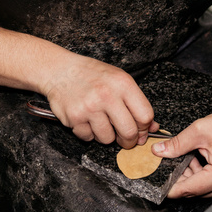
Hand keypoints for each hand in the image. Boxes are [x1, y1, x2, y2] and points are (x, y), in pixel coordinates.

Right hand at [43, 52, 157, 148]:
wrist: (59, 70)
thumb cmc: (91, 75)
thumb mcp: (118, 80)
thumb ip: (135, 103)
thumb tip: (151, 127)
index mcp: (123, 83)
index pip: (145, 115)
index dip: (144, 128)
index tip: (140, 131)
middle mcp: (107, 95)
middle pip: (129, 132)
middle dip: (128, 141)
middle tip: (124, 139)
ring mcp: (90, 107)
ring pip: (108, 139)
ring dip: (105, 136)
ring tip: (100, 122)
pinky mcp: (74, 118)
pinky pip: (88, 137)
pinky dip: (88, 133)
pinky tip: (85, 120)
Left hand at [151, 104, 211, 197]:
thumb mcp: (198, 131)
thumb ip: (176, 144)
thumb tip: (158, 151)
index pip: (189, 189)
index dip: (171, 188)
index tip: (159, 188)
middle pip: (195, 191)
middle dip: (180, 179)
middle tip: (169, 166)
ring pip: (202, 189)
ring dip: (190, 176)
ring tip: (186, 159)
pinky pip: (210, 184)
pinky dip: (200, 174)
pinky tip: (195, 161)